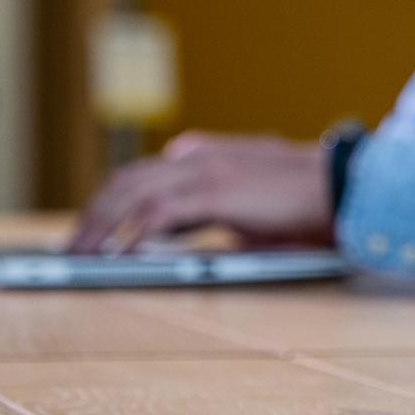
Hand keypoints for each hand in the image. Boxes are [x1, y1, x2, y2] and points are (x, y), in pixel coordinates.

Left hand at [69, 132, 331, 253]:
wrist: (344, 187)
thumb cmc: (305, 206)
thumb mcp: (247, 209)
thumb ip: (209, 213)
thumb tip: (171, 234)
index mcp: (203, 158)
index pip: (141, 177)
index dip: (109, 204)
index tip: (89, 232)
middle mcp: (197, 157)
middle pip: (126, 181)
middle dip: (93, 216)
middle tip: (69, 249)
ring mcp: (204, 170)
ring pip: (131, 192)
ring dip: (100, 226)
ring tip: (79, 257)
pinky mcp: (215, 190)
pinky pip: (158, 211)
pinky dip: (132, 232)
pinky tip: (117, 255)